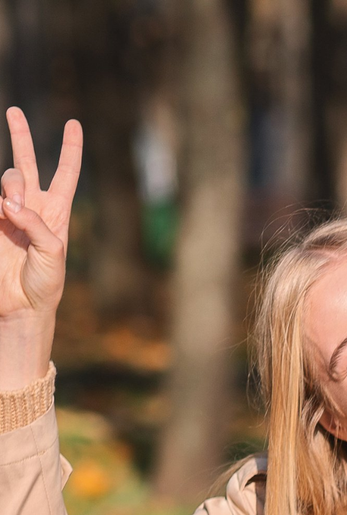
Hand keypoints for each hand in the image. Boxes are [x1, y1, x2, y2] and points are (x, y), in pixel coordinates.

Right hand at [0, 107, 81, 388]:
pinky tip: (2, 214)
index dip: (70, 148)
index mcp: (57, 212)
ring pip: (5, 180)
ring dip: (10, 188)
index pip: (65, 173)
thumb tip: (10, 204)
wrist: (22, 306)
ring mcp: (7, 212)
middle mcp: (32, 207)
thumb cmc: (46, 284)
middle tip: (14, 111)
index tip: (73, 123)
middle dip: (21, 136)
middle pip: (26, 163)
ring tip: (10, 212)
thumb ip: (36, 226)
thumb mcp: (53, 254)